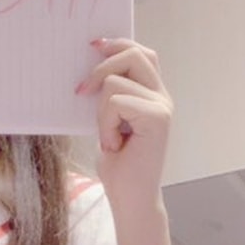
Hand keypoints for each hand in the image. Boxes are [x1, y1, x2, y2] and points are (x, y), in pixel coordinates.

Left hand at [77, 38, 172, 216]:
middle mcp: (162, 98)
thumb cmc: (119, 169)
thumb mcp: (109, 124)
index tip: (93, 46)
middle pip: (134, 55)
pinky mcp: (157, 118)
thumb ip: (110, 97)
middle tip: (82, 91)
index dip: (118, 44)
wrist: (131, 200)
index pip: (142, 54)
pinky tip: (114, 145)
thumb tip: (90, 72)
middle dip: (102, 68)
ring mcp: (162, 106)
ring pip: (116, 82)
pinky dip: (105, 124)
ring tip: (109, 137)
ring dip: (101, 111)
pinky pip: (115, 102)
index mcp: (153, 96)